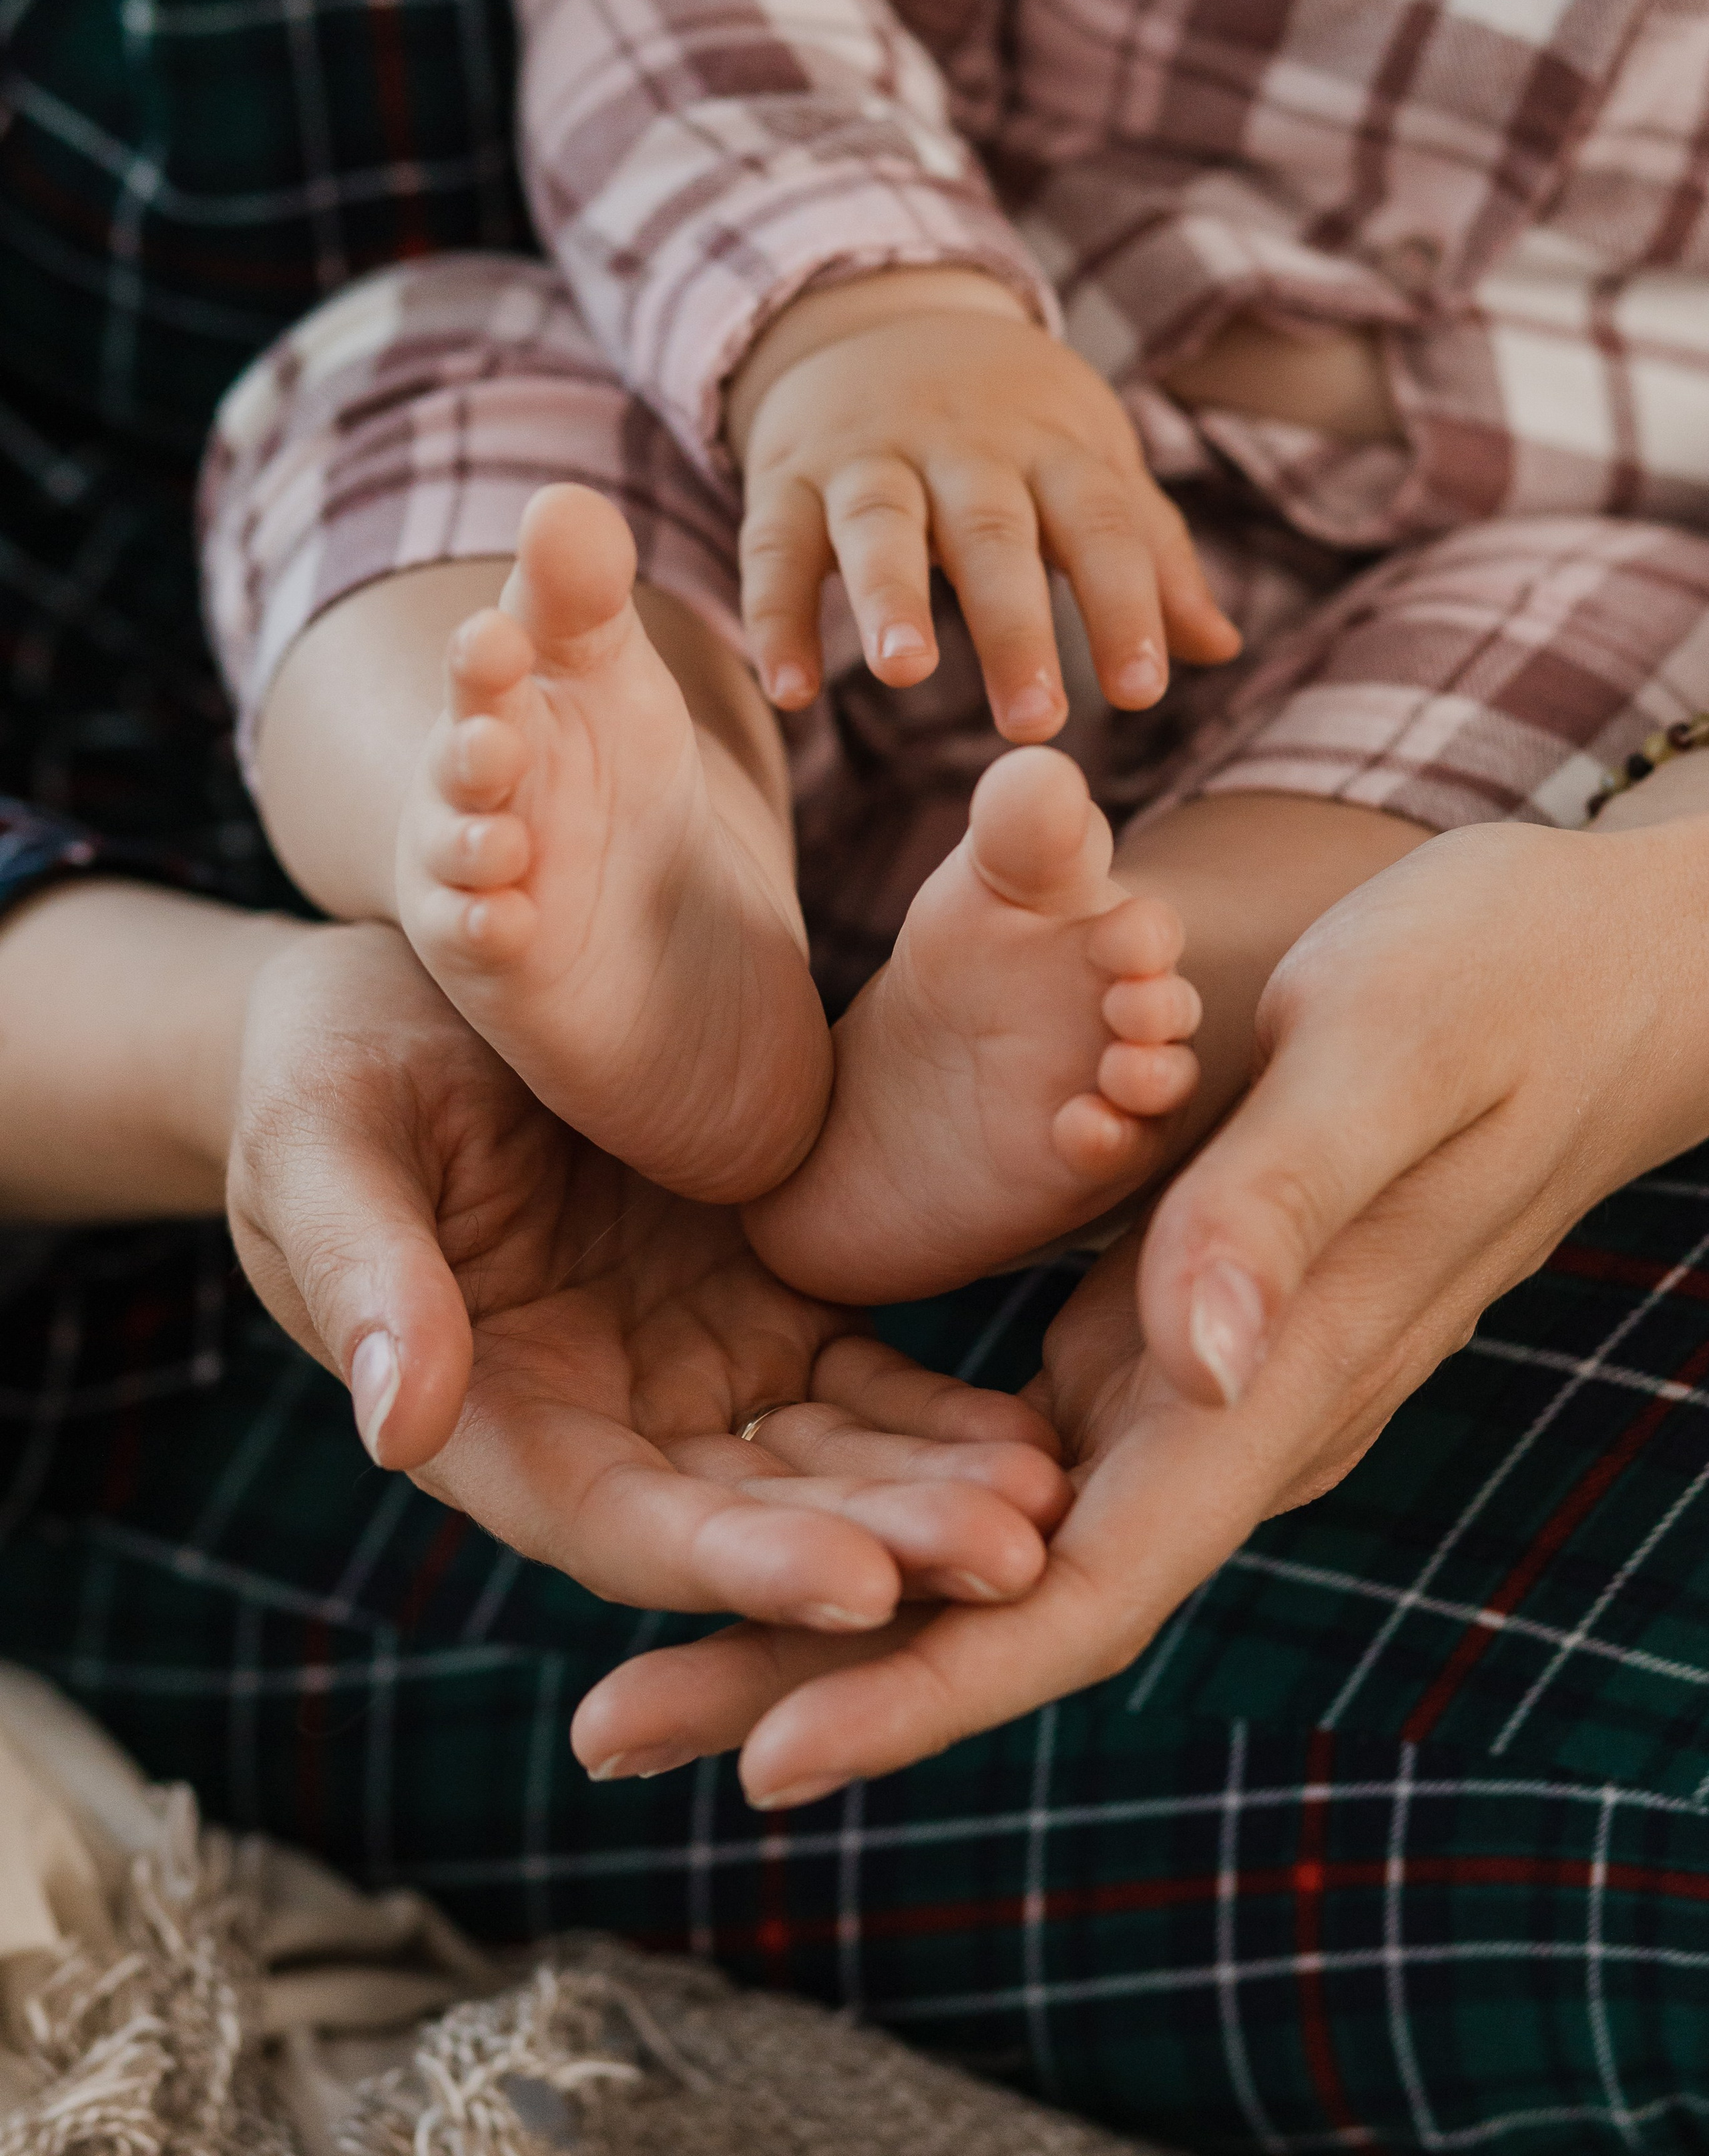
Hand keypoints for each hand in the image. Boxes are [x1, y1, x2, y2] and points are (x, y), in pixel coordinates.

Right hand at [226, 921, 1068, 1630]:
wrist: (426, 975)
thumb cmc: (332, 1066)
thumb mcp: (326, 1146)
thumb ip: (368, 1274)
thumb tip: (399, 1423)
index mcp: (485, 1417)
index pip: (618, 1522)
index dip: (736, 1562)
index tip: (861, 1584)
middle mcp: (601, 1422)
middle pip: (748, 1517)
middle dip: (879, 1546)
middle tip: (1017, 1556)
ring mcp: (690, 1367)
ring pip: (824, 1463)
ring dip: (931, 1495)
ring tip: (1048, 1501)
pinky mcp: (761, 1298)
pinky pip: (863, 1376)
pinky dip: (938, 1414)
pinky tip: (1035, 1430)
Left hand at [570, 815, 1708, 1797]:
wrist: (1601, 968)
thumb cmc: (1502, 984)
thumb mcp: (1388, 1054)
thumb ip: (1284, 1204)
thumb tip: (1199, 1360)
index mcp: (1271, 1383)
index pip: (1085, 1588)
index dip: (929, 1683)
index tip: (770, 1757)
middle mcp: (1225, 1414)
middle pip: (1003, 1599)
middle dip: (820, 1673)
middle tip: (614, 1725)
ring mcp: (1201, 1374)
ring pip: (993, 1534)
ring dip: (833, 1596)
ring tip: (651, 1651)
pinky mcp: (1174, 1313)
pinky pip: (1019, 1441)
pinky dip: (901, 1489)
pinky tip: (788, 1496)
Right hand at [728, 273, 1238, 740]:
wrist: (877, 314)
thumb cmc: (1006, 420)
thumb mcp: (1085, 459)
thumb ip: (1145, 553)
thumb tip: (1222, 649)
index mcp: (1049, 446)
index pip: (1098, 523)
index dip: (1123, 604)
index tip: (1141, 691)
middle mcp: (959, 447)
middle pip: (991, 532)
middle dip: (1013, 625)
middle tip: (1035, 722)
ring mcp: (866, 458)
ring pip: (879, 524)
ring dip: (888, 598)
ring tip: (904, 673)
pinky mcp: (786, 479)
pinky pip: (773, 548)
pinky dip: (776, 617)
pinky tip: (790, 694)